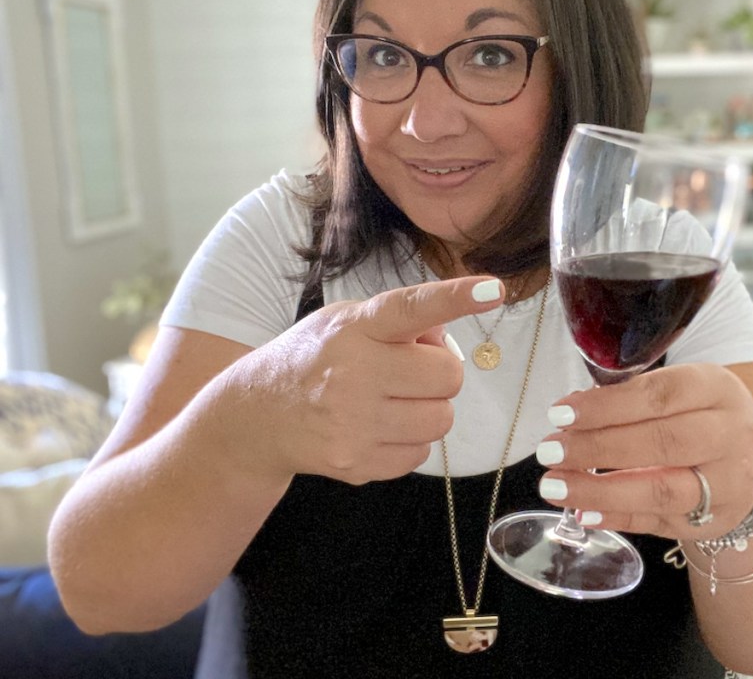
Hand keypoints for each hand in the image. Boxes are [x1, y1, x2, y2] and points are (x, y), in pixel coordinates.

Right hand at [228, 276, 502, 484]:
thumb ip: (399, 321)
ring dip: (427, 408)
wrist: (259, 416)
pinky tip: (377, 426)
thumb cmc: (316, 358)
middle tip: (406, 369)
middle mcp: (354, 373)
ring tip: (390, 399)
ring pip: (442, 420)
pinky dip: (409, 440)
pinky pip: (421, 454)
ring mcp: (354, 424)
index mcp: (355, 327)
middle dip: (438, 373)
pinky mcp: (356, 463)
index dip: (455, 297)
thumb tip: (445, 338)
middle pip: (449, 377)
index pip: (411, 308)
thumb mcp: (346, 320)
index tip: (492, 290)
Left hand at [536, 363, 752, 540]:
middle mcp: (729, 436)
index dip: (607, 406)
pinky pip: (658, 522)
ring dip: (601, 490)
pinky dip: (617, 517)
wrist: (749, 460)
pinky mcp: (711, 521)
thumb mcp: (681, 388)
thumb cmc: (698, 413)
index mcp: (717, 390)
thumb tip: (572, 412)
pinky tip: (583, 513)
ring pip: (662, 491)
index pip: (660, 396)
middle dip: (598, 447)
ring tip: (555, 487)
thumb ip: (633, 396)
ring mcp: (725, 484)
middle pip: (663, 443)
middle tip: (549, 451)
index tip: (561, 413)